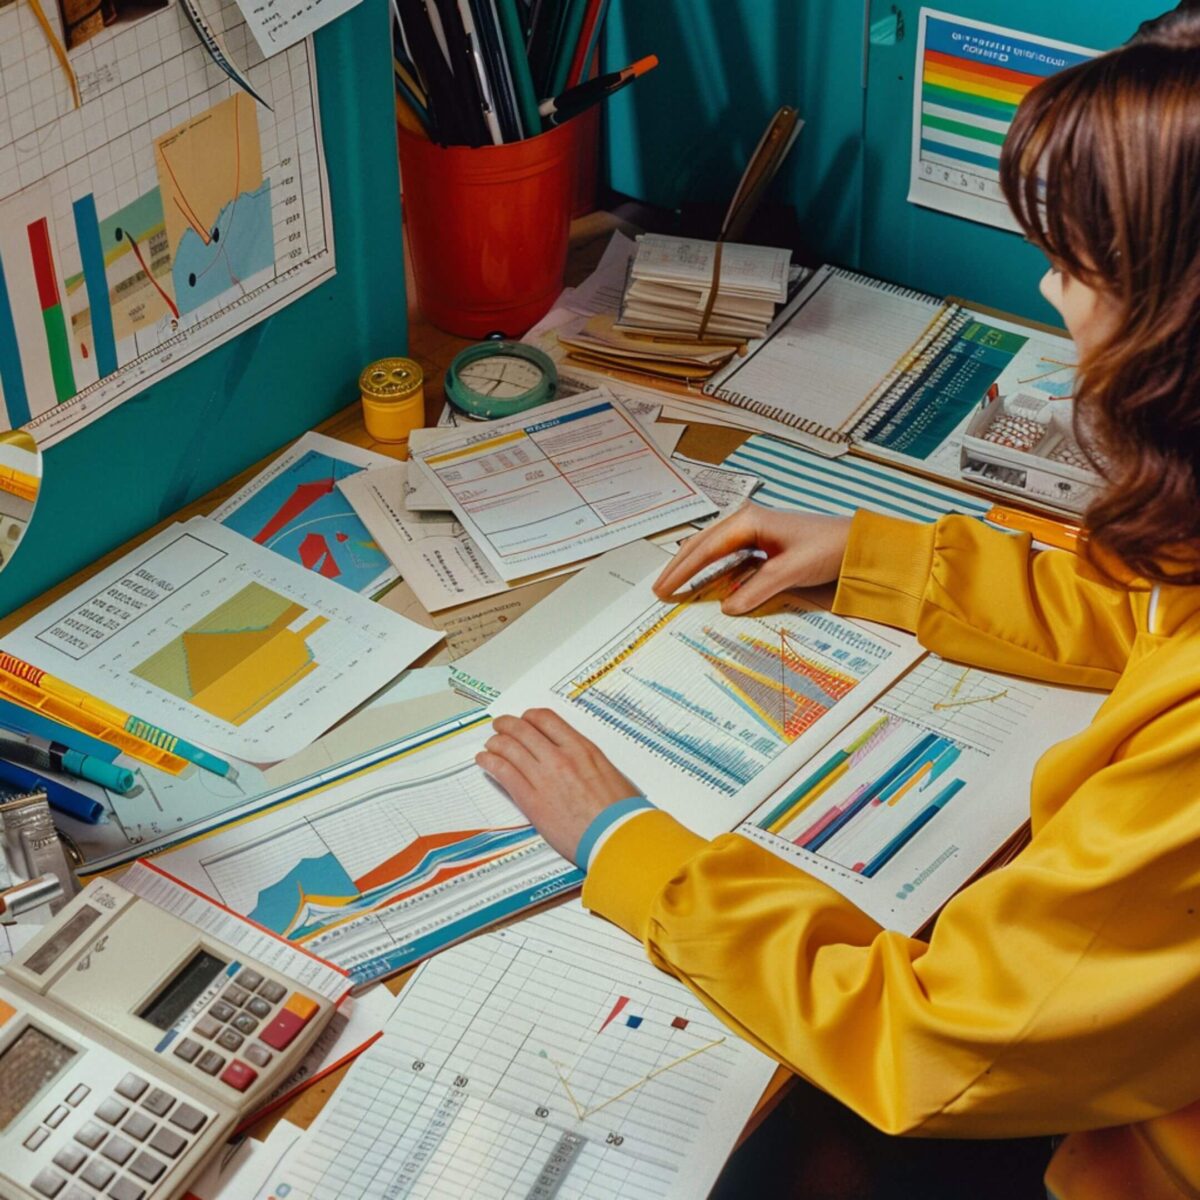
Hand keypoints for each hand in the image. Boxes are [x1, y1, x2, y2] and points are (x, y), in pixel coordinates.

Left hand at [476, 709, 637, 864]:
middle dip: (507, 725)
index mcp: (581, 748)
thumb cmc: (620, 811)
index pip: (546, 719)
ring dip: (495, 742)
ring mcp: (544, 778)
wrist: (617, 836)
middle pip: (523, 730)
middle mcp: (560, 757)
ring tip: (490, 744)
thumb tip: (577, 762)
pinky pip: (504, 773)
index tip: (525, 720)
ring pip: (509, 748)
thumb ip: (587, 762)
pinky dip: (490, 763)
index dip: (530, 717)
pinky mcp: (532, 801)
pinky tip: (485, 761)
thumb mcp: (608, 773)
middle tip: (501, 726)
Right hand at [654, 504, 852, 614]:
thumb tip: (726, 607)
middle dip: (679, 568)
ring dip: (693, 566)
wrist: (856, 544)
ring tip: (674, 585)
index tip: (664, 590)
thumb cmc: (826, 549)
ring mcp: (753, 529)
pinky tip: (706, 581)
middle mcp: (746, 520)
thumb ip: (755, 589)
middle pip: (701, 544)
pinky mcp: (762, 540)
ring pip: (711, 548)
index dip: (681, 571)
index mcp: (748, 521)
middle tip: (659, 590)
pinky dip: (712, 568)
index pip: (704, 549)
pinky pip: (728, 554)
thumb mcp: (789, 571)